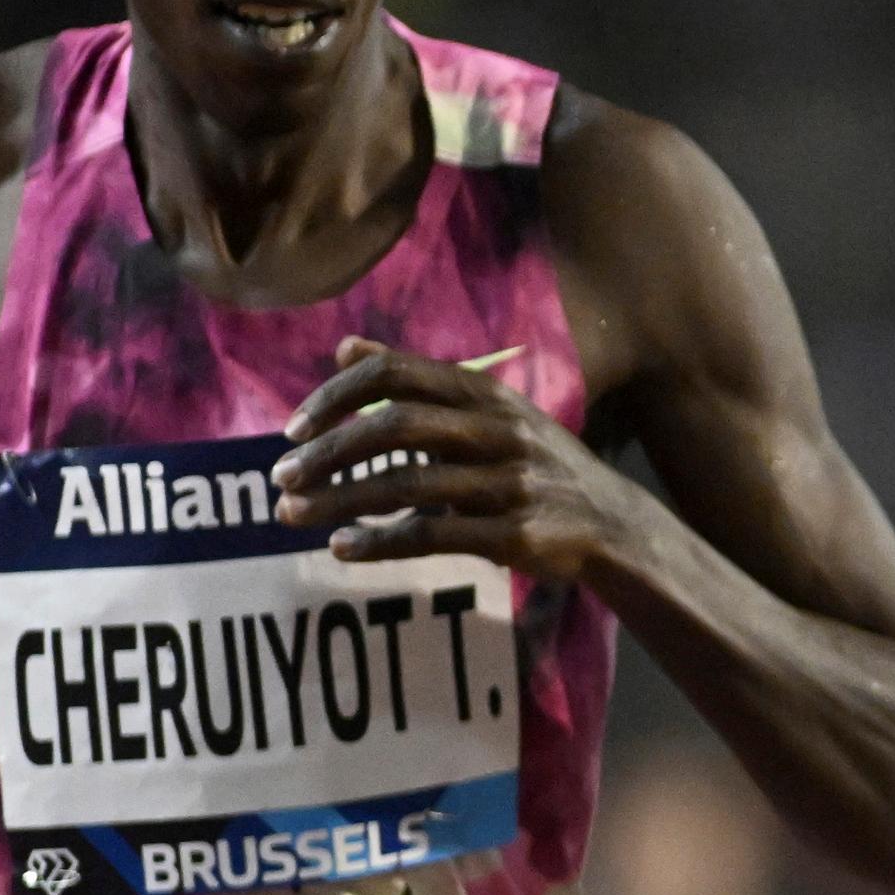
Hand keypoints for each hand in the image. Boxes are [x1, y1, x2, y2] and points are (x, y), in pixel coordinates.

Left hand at [274, 338, 650, 586]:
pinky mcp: (512, 534)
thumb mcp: (488, 410)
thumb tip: (345, 347)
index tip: (293, 429)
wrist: (613, 524)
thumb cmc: (537, 464)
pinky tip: (343, 547)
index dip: (336, 396)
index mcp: (486, 393)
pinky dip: (380, 542)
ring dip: (339, 499)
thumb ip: (418, 381)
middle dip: (328, 451)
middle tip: (281, 477)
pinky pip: (432, 535)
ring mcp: (506, 482)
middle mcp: (497, 430)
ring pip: (406, 484)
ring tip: (291, 514)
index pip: (397, 373)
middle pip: (395, 425)